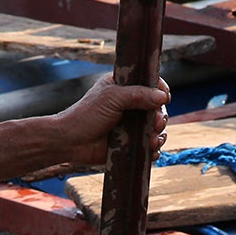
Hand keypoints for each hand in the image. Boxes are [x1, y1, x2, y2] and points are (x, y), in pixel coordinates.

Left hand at [51, 75, 169, 170]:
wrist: (70, 142)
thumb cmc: (87, 115)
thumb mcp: (113, 97)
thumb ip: (138, 94)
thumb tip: (163, 97)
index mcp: (124, 88)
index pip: (150, 84)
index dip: (160, 89)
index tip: (165, 97)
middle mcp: (130, 105)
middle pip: (158, 108)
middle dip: (161, 116)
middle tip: (156, 123)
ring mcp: (132, 125)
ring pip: (157, 128)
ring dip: (160, 134)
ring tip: (153, 140)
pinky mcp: (131, 143)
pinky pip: (150, 146)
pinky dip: (154, 149)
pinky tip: (151, 150)